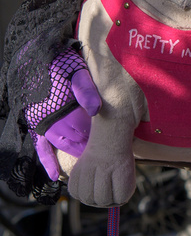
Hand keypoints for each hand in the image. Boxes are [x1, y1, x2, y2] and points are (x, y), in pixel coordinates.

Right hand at [24, 48, 100, 178]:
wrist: (38, 58)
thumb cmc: (63, 65)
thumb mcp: (78, 73)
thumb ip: (87, 91)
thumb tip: (95, 110)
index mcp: (66, 109)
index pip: (87, 131)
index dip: (98, 136)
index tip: (109, 137)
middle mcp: (53, 120)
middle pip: (76, 139)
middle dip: (90, 143)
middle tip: (103, 145)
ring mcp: (43, 124)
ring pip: (63, 144)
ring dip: (76, 149)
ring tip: (88, 152)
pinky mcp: (37, 125)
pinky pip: (41, 147)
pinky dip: (48, 162)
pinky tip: (55, 176)